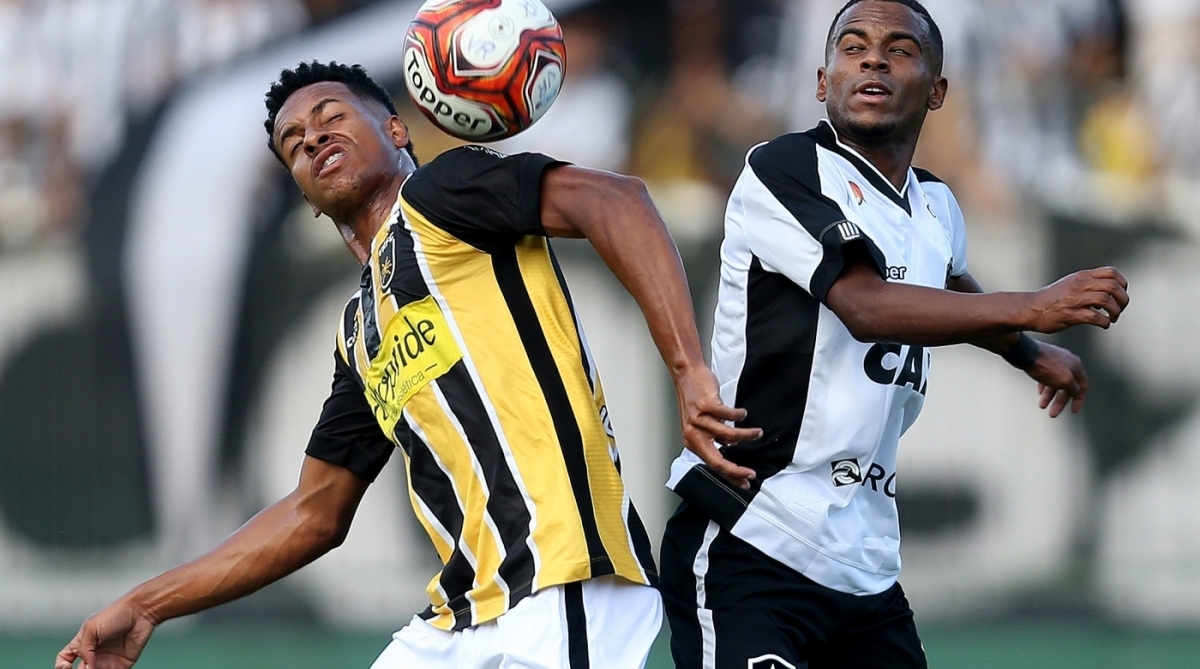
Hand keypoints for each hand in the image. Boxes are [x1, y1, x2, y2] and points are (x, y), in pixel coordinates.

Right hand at [55, 599, 156, 668]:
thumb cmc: (116, 614)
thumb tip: (87, 667)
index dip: (61, 666)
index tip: (66, 667)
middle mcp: (93, 654)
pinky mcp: (121, 665)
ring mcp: (107, 660)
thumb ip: (84, 649)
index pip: (65, 659)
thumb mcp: (92, 628)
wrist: (141, 612)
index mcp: (82, 643)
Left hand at [674, 364, 762, 489]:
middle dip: (736, 470)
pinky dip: (739, 415)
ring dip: (746, 436)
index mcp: (692, 442)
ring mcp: (698, 420)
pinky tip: (743, 413)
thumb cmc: (695, 399)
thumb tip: (732, 447)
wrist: (686, 375)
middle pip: (716, 460)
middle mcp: (693, 434)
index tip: (744, 481)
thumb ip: (714, 437)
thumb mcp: (701, 424)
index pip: (712, 465)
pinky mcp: (706, 405)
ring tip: (757, 432)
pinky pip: (728, 415)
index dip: (730, 475)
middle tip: (751, 473)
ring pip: (728, 436)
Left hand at [1024, 342, 1087, 416]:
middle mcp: (1067, 361)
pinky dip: (1044, 386)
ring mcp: (1054, 360)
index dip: (1079, 400)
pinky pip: (1046, 377)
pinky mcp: (1042, 360)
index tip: (1073, 410)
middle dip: (1059, 401)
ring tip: (1042, 405)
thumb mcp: (1065, 381)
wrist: (1024, 352)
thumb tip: (1075, 392)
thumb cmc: (1044, 365)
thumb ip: (1073, 389)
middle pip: (1067, 386)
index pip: (1082, 386)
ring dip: (1049, 396)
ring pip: (1055, 382)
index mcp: (1076, 365)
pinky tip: (1040, 392)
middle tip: (1053, 413)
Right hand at [1027, 267, 1128, 333]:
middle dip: (1122, 300)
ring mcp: (1075, 300)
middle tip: (1120, 309)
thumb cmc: (1051, 299)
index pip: (1111, 273)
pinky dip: (1104, 322)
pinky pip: (1095, 317)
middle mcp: (1079, 285)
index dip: (1122, 284)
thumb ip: (1088, 283)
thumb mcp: (1070, 283)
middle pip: (1112, 286)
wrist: (1030, 309)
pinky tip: (1103, 325)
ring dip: (1115, 311)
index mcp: (1081, 276)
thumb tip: (1108, 291)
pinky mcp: (1070, 315)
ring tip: (1112, 318)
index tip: (1121, 294)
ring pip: (1106, 300)